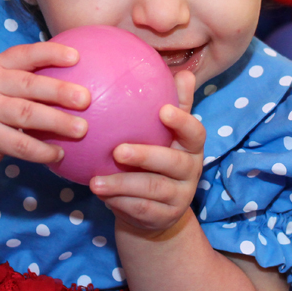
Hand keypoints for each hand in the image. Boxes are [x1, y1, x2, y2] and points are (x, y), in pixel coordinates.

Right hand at [0, 42, 89, 172]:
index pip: (25, 54)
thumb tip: (81, 74)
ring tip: (81, 129)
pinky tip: (60, 153)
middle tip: (86, 99)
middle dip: (59, 91)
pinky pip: (19, 145)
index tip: (77, 57)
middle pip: (28, 85)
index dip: (50, 53)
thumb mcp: (1, 85)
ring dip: (56, 122)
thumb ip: (30, 78)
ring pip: (26, 115)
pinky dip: (42, 150)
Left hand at [90, 70, 205, 235]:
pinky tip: (99, 194)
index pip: (195, 132)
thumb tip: (184, 73)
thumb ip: (173, 105)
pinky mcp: (164, 217)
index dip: (182, 122)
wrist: (155, 210)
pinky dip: (120, 202)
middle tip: (117, 151)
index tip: (162, 111)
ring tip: (96, 181)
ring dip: (122, 184)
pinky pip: (141, 209)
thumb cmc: (154, 160)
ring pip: (152, 189)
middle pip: (173, 163)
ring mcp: (179, 197)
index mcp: (190, 147)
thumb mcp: (163, 134)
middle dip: (146, 156)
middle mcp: (190, 171)